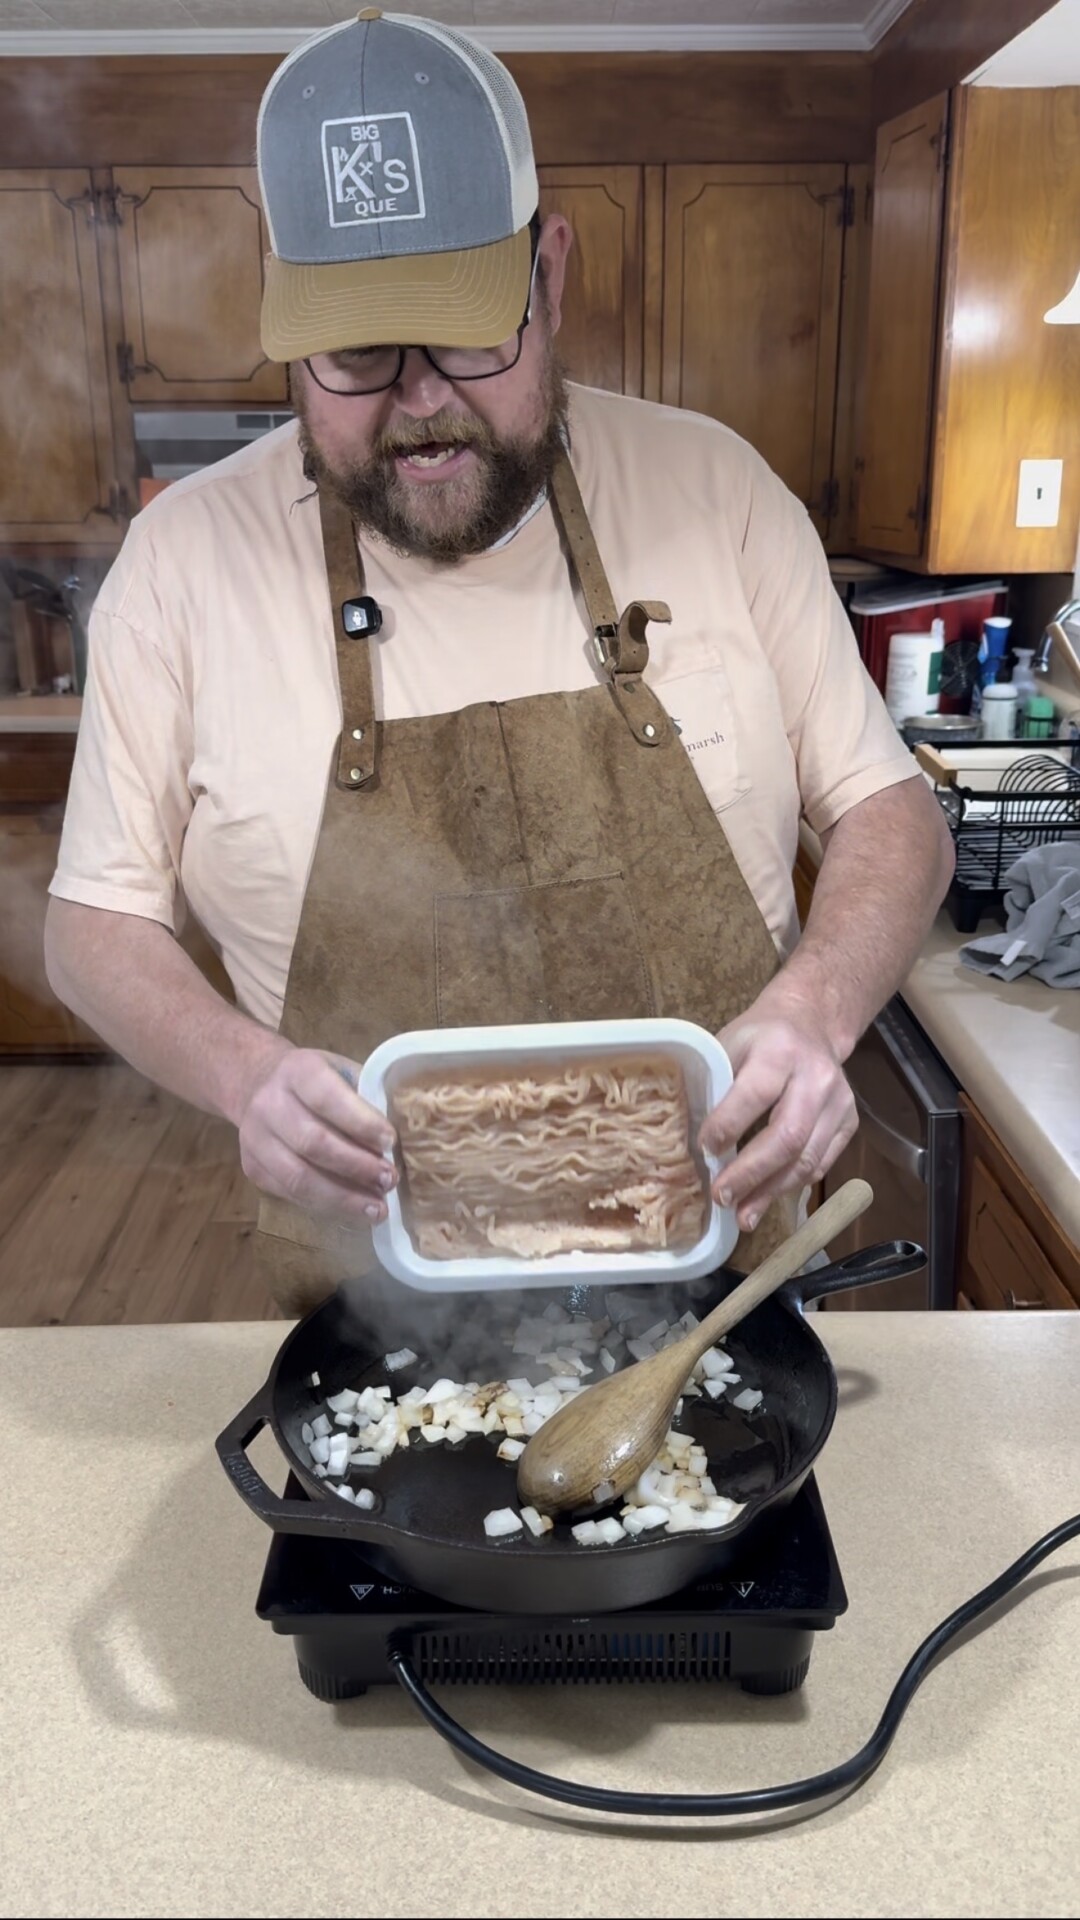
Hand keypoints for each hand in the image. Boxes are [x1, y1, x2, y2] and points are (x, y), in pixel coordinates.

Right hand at [236, 1043, 397, 1226]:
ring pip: (298, 1177)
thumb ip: (365, 1097)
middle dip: (357, 1167)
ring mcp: (255, 1139)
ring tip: (377, 1209)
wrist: (255, 1084)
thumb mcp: (339, 1072)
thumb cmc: (314, 1081)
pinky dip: (325, 1206)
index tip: (391, 1142)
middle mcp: (269, 1104)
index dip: (361, 1123)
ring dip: (343, 1198)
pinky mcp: (252, 1168)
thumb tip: (403, 1138)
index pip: (328, 1099)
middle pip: (313, 1143)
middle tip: (389, 1181)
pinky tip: (352, 1210)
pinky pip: (290, 1194)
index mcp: (297, 1071)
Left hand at [699, 1005, 856, 1232]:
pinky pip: (822, 1163)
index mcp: (780, 1050)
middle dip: (751, 1174)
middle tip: (722, 1198)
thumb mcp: (730, 1044)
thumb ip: (716, 1086)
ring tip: (743, 1215)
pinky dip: (792, 1185)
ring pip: (807, 1158)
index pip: (754, 1095)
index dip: (727, 1128)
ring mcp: (839, 1101)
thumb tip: (691, 1143)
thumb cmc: (759, 1037)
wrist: (811, 1022)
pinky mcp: (850, 1121)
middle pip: (787, 1136)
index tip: (704, 1151)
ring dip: (772, 1191)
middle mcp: (816, 1076)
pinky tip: (768, 1198)